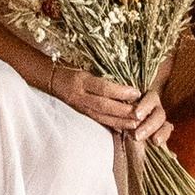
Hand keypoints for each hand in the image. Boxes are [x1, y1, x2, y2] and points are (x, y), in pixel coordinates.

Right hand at [50, 62, 165, 145]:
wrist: (53, 80)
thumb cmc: (72, 69)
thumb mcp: (85, 67)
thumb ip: (102, 74)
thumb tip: (125, 80)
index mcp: (82, 80)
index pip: (103, 87)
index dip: (120, 92)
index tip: (136, 92)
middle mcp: (80, 95)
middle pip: (104, 106)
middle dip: (123, 111)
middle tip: (141, 113)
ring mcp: (80, 107)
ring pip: (102, 117)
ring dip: (120, 122)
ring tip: (136, 124)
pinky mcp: (82, 114)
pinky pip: (99, 121)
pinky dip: (113, 125)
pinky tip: (125, 128)